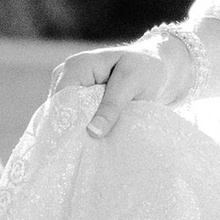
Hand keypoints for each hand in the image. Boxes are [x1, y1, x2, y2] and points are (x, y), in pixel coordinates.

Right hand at [53, 30, 196, 141]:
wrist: (159, 67)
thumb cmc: (147, 69)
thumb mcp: (132, 83)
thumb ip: (112, 105)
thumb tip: (92, 131)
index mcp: (77, 66)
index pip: (62, 99)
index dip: (66, 123)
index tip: (76, 146)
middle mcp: (67, 75)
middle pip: (60, 110)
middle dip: (71, 131)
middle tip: (83, 153)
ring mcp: (71, 88)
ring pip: (66, 117)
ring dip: (77, 133)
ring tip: (88, 152)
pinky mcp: (78, 100)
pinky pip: (75, 119)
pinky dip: (83, 131)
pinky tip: (92, 145)